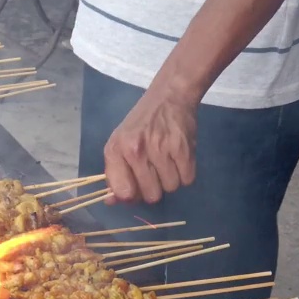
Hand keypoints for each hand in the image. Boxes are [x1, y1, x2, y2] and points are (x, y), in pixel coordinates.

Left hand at [103, 88, 197, 204]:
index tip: (136, 187)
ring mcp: (161, 149)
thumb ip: (114, 173)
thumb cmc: (141, 123)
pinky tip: (179, 158)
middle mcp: (136, 150)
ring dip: (171, 179)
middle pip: (151, 195)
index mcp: (116, 150)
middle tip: (155, 171)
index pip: (124, 193)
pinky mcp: (183, 148)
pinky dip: (185, 173)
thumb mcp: (119, 143)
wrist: (169, 96)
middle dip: (155, 188)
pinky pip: (187, 179)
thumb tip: (111, 201)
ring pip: (171, 188)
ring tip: (168, 160)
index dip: (132, 195)